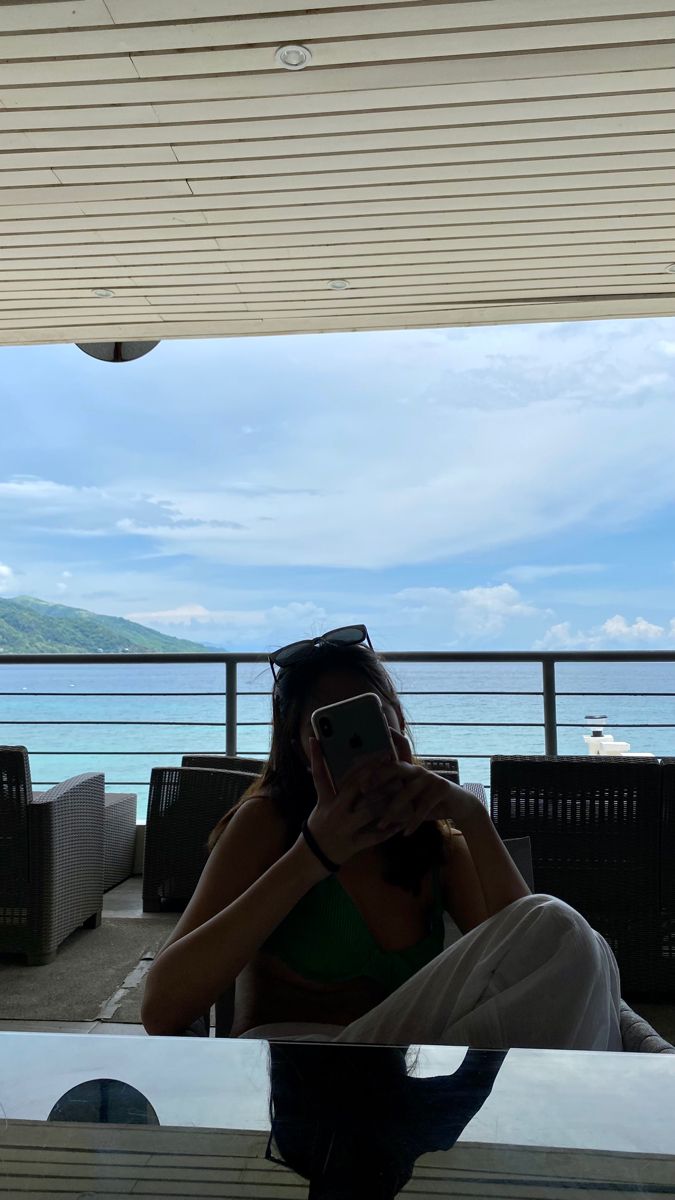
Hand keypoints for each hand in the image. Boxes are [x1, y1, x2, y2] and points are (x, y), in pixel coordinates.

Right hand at [306, 737, 410, 866]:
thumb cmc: (319, 825)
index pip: (324, 774)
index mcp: (325, 799)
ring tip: (401, 788)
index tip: (342, 745)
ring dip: (387, 800)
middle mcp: (334, 811)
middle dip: (374, 775)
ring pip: (369, 811)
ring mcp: (344, 828)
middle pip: (355, 788)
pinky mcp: (353, 844)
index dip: (331, 759)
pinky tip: (402, 823)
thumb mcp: (321, 803)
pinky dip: (389, 830)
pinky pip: (374, 836)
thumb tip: (338, 761)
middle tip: (390, 762)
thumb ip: (330, 784)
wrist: (313, 856)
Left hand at [357, 729, 481, 836]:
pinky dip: (414, 821)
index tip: (354, 782)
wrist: (459, 805)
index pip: (385, 765)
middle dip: (378, 779)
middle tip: (363, 793)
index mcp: (406, 769)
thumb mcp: (408, 801)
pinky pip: (424, 806)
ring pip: (407, 792)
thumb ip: (390, 800)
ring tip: (381, 825)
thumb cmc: (428, 803)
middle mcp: (417, 769)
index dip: (370, 771)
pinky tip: (406, 832)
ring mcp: (430, 777)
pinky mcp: (442, 788)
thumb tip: (364, 810)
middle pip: (394, 769)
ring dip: (393, 810)